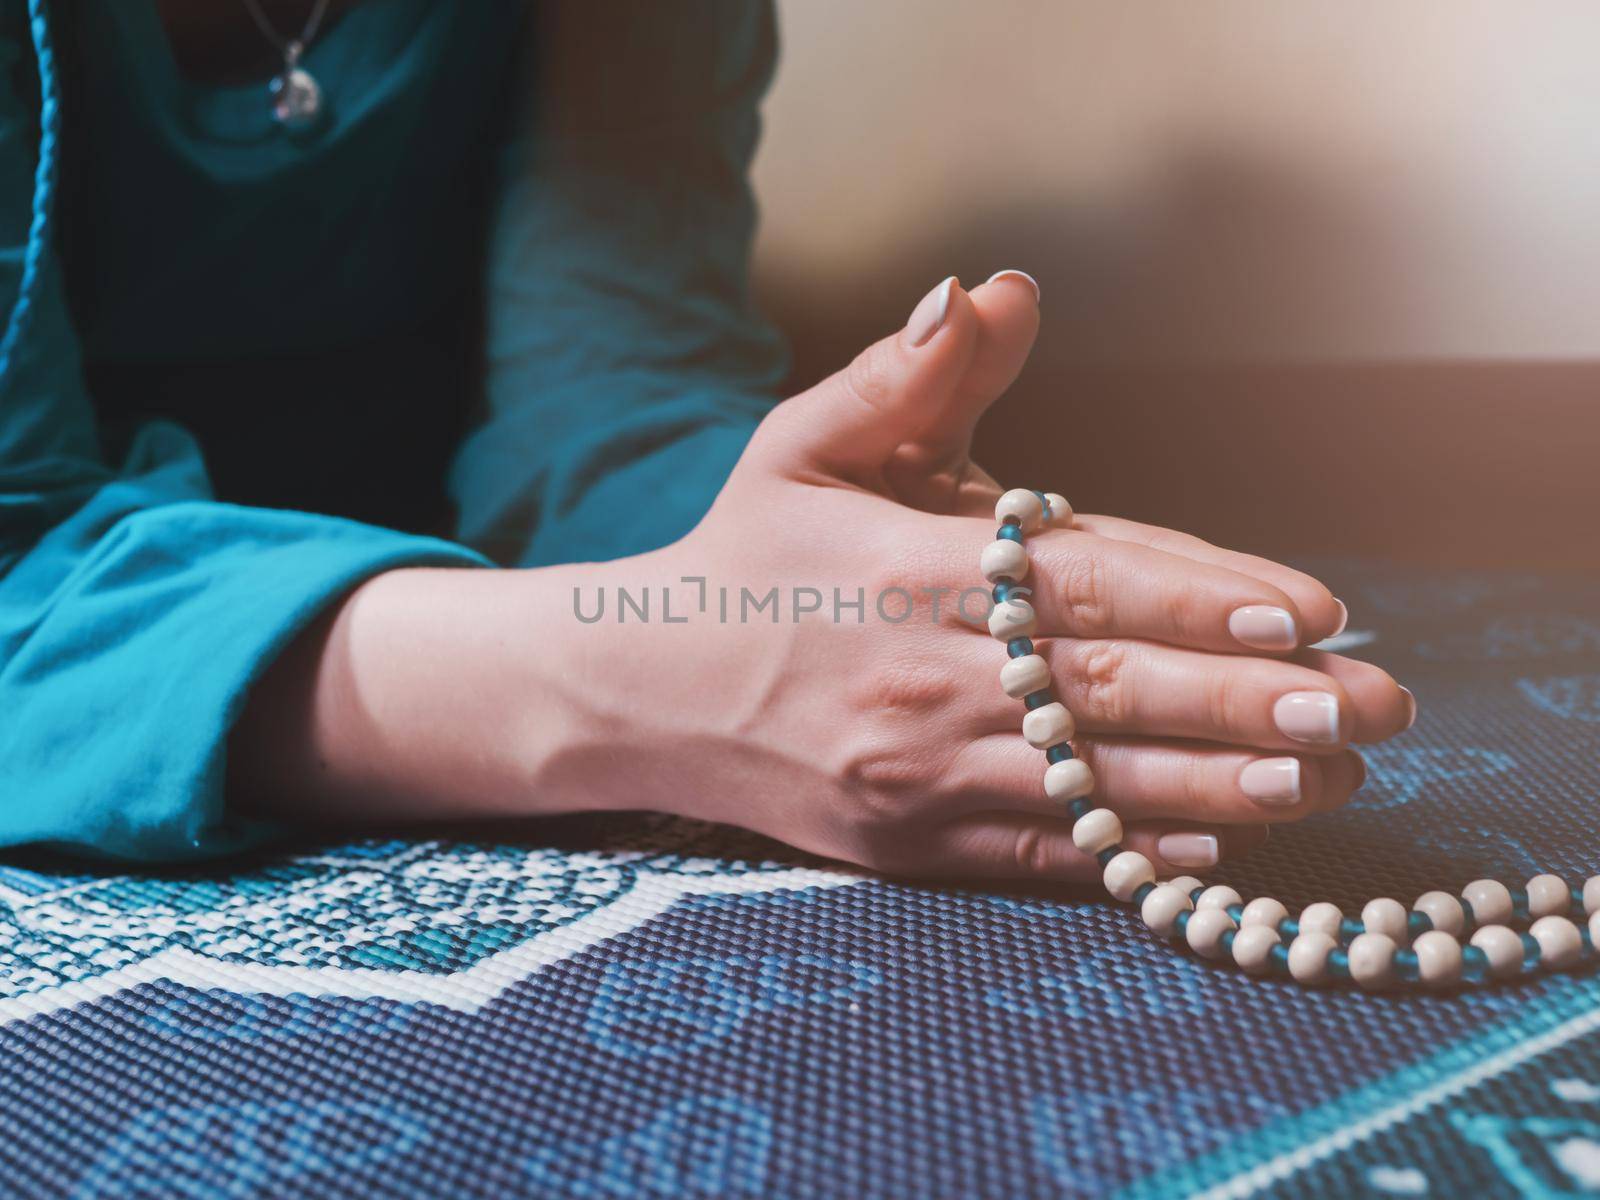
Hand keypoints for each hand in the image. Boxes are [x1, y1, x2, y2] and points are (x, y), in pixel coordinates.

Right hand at [555, 272, 1410, 880]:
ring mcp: (916, 775)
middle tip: (1371, 707)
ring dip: (1221, 787)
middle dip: (1251, 704)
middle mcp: (922, 679)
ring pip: (1091, 785)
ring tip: (1330, 783)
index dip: (1200, 598)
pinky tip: (1215, 850)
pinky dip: (1128, 854)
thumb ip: (904, 375)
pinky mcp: (910, 845)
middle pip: (1110, 694)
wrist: (646, 693)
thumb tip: (994, 288)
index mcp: (909, 573)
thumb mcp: (806, 445)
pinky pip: (1036, 855)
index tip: (1310, 611)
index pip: (1081, 585)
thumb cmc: (747, 556)